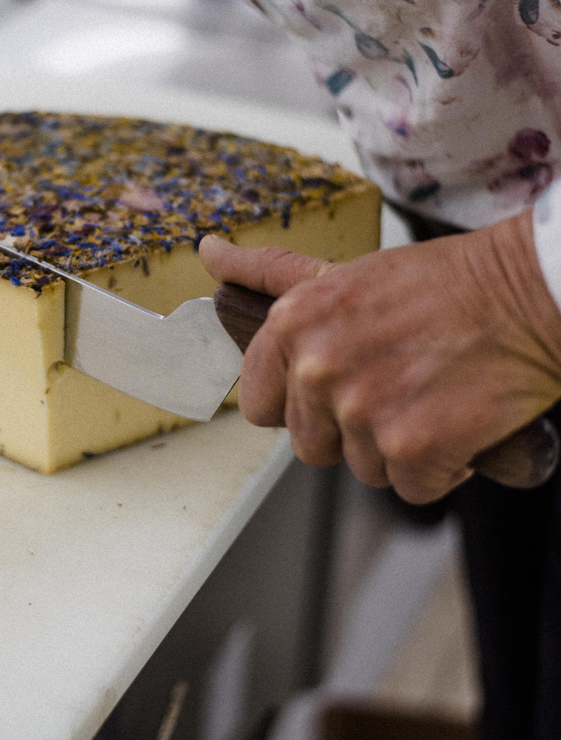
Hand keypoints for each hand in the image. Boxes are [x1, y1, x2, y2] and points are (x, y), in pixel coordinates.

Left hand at [199, 210, 560, 502]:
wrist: (529, 291)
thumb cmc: (441, 282)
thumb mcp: (341, 270)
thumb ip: (270, 272)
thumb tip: (210, 252)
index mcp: (291, 325)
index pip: (259, 404)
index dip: (299, 404)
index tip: (333, 388)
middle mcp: (317, 368)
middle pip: (310, 443)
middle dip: (350, 426)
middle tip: (394, 383)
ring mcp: (362, 410)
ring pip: (361, 467)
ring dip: (396, 446)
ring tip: (427, 395)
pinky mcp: (412, 448)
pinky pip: (410, 487)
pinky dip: (440, 468)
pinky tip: (455, 422)